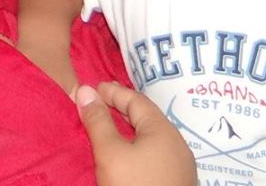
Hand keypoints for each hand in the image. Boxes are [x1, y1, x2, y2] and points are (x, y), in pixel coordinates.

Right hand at [78, 81, 195, 185]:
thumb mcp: (110, 153)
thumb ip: (97, 121)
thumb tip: (85, 90)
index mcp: (163, 130)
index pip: (136, 99)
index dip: (112, 92)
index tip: (92, 88)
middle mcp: (176, 144)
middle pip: (147, 118)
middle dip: (121, 108)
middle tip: (99, 103)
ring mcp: (180, 166)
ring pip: (152, 138)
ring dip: (130, 130)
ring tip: (109, 129)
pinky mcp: (177, 183)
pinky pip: (155, 155)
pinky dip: (138, 148)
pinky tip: (127, 157)